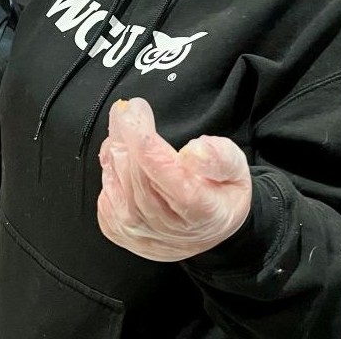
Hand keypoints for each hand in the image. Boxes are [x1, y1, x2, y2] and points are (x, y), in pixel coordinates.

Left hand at [97, 97, 251, 261]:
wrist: (208, 232)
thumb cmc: (220, 193)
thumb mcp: (236, 169)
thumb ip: (219, 156)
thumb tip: (193, 151)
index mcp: (198, 208)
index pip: (159, 168)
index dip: (140, 133)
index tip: (136, 107)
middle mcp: (166, 226)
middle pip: (132, 171)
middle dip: (124, 133)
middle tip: (126, 109)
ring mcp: (141, 234)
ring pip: (114, 181)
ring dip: (115, 149)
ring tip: (125, 130)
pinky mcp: (122, 234)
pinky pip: (105, 195)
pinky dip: (109, 171)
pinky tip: (121, 158)